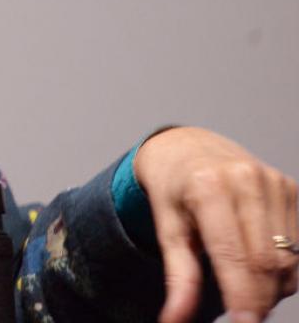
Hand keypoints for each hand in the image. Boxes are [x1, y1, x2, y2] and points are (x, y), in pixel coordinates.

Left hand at [135, 127, 297, 321]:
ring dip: (272, 287)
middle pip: (267, 262)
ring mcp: (274, 182)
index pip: (234, 256)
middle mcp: (246, 180)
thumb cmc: (174, 189)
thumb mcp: (167, 228)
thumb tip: (174, 320)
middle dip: (258, 299)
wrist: (189, 148)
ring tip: (244, 287)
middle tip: (242, 317)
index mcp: (208, 187)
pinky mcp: (292, 189)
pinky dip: (284, 269)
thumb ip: (178, 276)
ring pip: (288, 260)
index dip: (243, 296)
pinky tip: (259, 267)